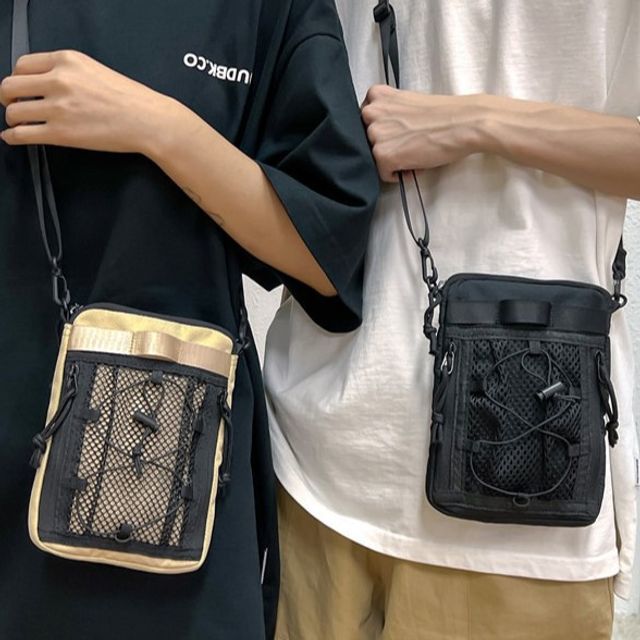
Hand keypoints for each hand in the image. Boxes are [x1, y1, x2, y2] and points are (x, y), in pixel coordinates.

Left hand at [0, 50, 178, 153]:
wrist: (148, 120)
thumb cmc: (131, 99)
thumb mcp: (95, 70)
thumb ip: (68, 72)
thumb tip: (46, 84)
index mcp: (66, 61)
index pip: (22, 65)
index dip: (18, 79)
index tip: (21, 88)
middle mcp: (58, 80)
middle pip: (10, 86)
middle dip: (8, 98)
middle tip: (13, 105)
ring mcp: (58, 108)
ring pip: (14, 112)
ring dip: (13, 119)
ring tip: (19, 124)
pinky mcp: (61, 133)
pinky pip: (23, 134)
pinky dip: (12, 137)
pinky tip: (12, 137)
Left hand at [361, 85, 485, 181]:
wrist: (463, 123)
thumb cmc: (442, 114)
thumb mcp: (407, 102)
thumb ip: (388, 113)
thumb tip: (382, 136)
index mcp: (376, 95)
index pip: (365, 122)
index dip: (382, 133)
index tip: (397, 136)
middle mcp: (370, 112)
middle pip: (367, 141)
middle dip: (386, 146)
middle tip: (408, 146)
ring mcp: (375, 134)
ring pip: (374, 158)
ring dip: (392, 161)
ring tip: (413, 155)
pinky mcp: (382, 154)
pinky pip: (382, 173)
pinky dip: (396, 175)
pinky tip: (413, 165)